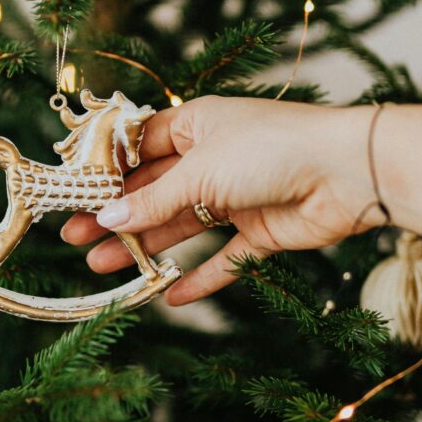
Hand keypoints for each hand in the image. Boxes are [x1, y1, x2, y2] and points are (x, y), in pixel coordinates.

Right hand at [60, 97, 379, 305]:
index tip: (74, 197)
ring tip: (102, 266)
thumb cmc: (271, 149)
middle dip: (117, 215)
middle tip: (76, 239)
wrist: (347, 172)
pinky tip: (168, 295)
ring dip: (145, 246)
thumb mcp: (200, 171)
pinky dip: (199, 277)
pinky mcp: (261, 230)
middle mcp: (213, 158)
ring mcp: (237, 195)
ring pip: (181, 225)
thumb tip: (106, 220)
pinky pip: (223, 257)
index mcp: (196, 126)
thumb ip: (153, 201)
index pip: (139, 148)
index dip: (107, 174)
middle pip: (154, 191)